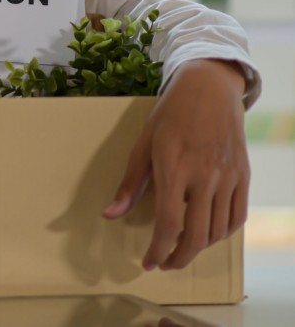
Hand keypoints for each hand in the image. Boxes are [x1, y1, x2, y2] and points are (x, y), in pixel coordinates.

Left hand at [102, 59, 248, 270]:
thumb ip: (130, 183)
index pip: (169, 223)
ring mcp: (228, 177)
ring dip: (199, 248)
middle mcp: (205, 176)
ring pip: (219, 230)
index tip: (149, 262)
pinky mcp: (243, 175)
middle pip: (197, 235)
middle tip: (165, 263)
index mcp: (175, 169)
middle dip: (179, 258)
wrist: (209, 89)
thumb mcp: (143, 144)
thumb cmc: (170, 114)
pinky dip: (223, 233)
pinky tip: (208, 233)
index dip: (158, 250)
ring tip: (182, 249)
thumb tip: (110, 214)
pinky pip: (237, 216)